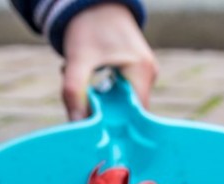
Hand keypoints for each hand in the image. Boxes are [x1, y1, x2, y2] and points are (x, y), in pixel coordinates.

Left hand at [61, 3, 157, 120]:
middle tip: (78, 100)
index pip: (135, 115)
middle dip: (102, 111)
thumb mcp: (77, 60)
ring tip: (80, 77)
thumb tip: (76, 126)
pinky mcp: (135, 70)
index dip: (115, 126)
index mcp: (142, 71)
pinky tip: (87, 74)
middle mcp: (149, 74)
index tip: (94, 131)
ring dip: (99, 99)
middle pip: (128, 111)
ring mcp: (144, 72)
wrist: (94, 1)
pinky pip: (120, 91)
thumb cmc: (88, 26)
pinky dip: (102, 89)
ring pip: (122, 102)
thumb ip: (74, 92)